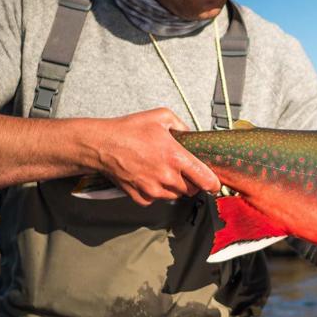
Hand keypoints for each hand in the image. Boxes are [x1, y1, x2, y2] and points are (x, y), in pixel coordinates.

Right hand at [84, 108, 220, 205]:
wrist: (101, 145)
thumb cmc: (129, 130)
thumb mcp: (161, 116)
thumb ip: (181, 125)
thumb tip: (190, 134)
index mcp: (176, 157)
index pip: (205, 179)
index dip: (213, 184)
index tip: (215, 184)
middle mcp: (167, 176)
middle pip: (191, 189)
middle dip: (191, 182)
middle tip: (182, 170)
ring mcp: (153, 189)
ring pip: (175, 196)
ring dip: (174, 187)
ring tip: (162, 171)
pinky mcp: (140, 197)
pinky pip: (156, 200)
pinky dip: (155, 192)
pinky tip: (149, 177)